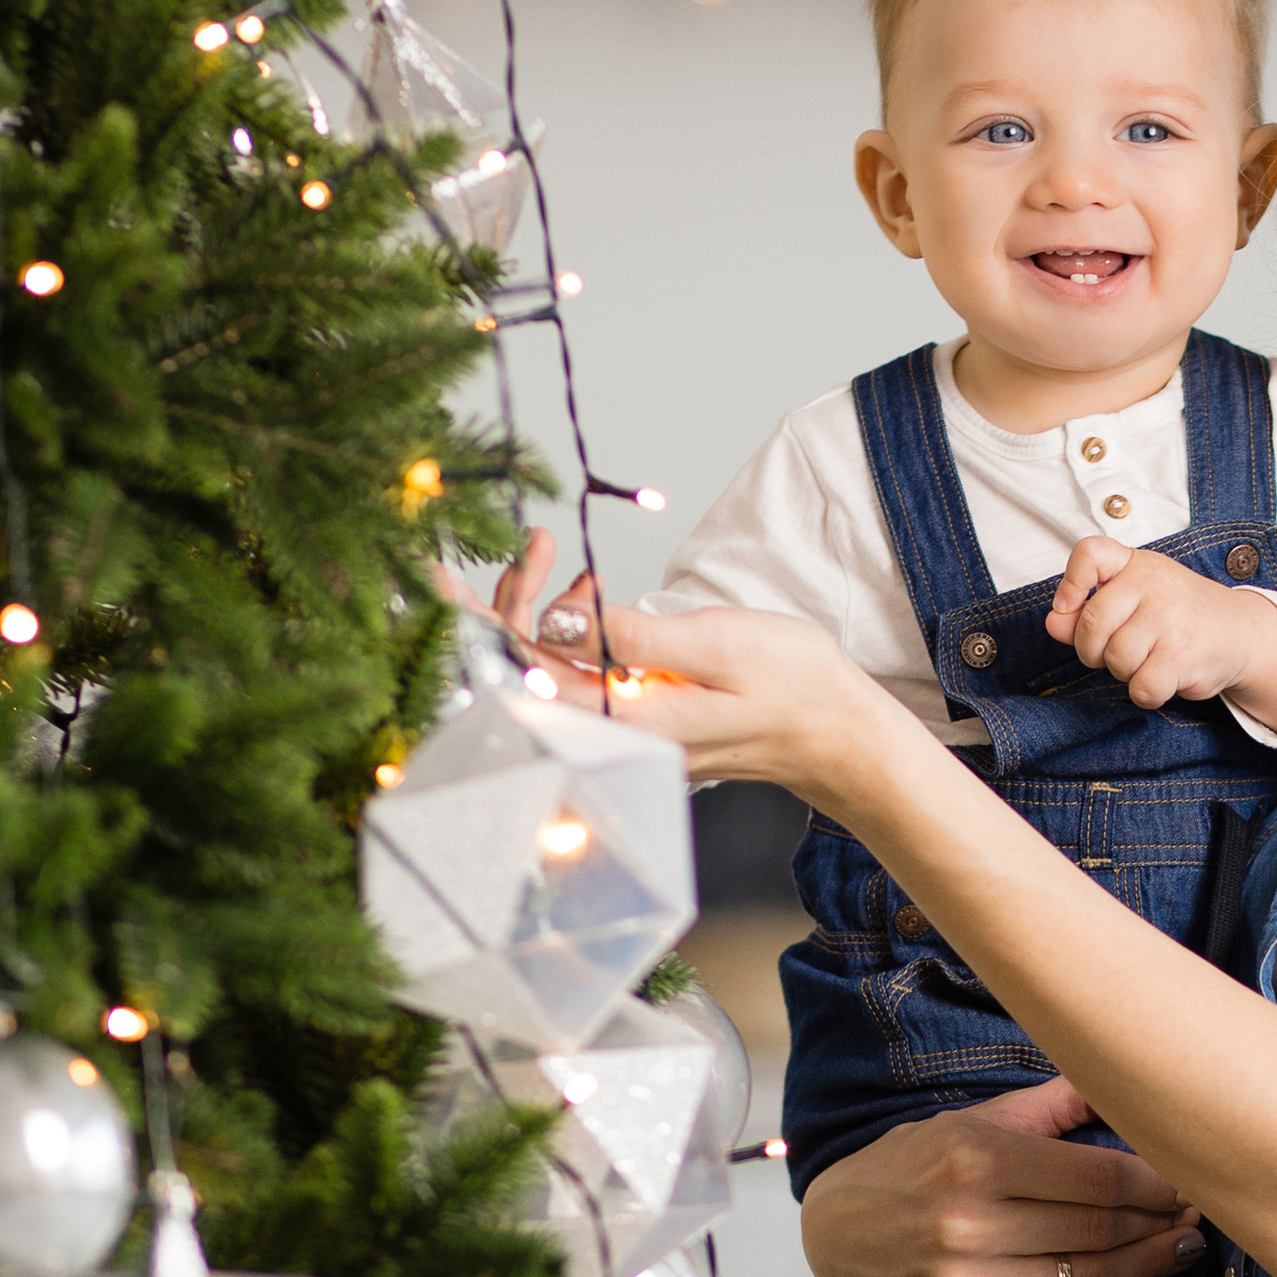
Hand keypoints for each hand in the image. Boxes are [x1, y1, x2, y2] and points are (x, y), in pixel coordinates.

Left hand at [469, 528, 897, 801]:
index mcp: (625, 722)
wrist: (837, 732)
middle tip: (532, 542)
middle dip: (512, 602)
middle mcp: (612, 734)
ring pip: (548, 669)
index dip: (476, 623)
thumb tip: (563, 623)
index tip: (440, 577)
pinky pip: (577, 674)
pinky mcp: (631, 718)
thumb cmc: (793, 688)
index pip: (523, 673)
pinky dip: (571, 630)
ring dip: (543, 611)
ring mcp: (620, 729)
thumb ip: (636, 639)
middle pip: (524, 670)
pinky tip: (591, 600)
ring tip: (570, 564)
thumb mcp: (719, 646)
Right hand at [797, 1075, 1206, 1276]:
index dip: (1159, 1183)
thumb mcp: (972, 1121)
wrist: (836, 1237)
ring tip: (1186, 1251)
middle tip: (1202, 1214)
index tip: (1191, 1178)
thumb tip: (1123, 1071)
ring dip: (1152, 1268)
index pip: (1099, 1177)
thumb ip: (1051, 1104)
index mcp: (977, 1158)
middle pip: (1101, 1228)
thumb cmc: (914, 1167)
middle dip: (1162, 1222)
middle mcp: (970, 1222)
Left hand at [1046, 536, 1276, 737]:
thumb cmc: (1179, 617)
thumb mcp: (1135, 601)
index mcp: (1138, 564)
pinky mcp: (1183, 654)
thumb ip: (1088, 611)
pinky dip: (1147, 693)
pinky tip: (1164, 678)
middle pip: (1092, 623)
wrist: (1241, 633)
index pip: (1090, 553)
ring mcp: (1170, 618)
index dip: (1070, 585)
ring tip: (1150, 660)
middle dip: (1093, 651)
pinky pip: (1141, 687)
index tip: (1069, 608)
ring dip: (1125, 673)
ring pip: (1116, 659)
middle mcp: (1154, 583)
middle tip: (1115, 653)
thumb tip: (1054, 624)